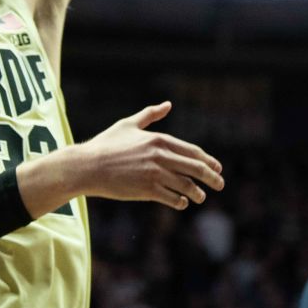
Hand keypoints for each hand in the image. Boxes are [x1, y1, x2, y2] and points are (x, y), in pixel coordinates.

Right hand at [75, 101, 224, 209]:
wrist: (87, 166)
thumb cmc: (106, 144)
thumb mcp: (128, 124)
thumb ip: (150, 115)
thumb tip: (168, 104)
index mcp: (159, 140)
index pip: (193, 151)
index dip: (208, 161)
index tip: (217, 168)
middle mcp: (160, 156)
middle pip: (195, 168)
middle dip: (212, 177)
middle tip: (220, 184)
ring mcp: (154, 174)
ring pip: (186, 185)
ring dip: (197, 192)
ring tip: (201, 197)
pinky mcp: (146, 190)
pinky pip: (171, 198)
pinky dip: (180, 201)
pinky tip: (183, 203)